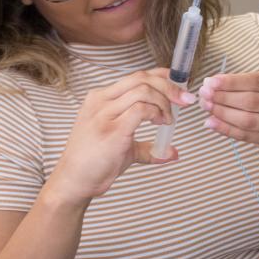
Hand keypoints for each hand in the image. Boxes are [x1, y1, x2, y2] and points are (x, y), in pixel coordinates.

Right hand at [49, 69, 195, 205]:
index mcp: (101, 98)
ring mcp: (104, 114)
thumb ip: (147, 147)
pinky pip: (141, 109)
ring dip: (164, 102)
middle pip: (141, 78)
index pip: (136, 76)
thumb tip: (171, 152)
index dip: (162, 76)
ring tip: (168, 120)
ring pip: (143, 90)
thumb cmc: (93, 164)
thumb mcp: (123, 148)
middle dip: (169, 86)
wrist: (73, 182)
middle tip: (185, 100)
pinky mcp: (112, 129)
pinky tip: (160, 124)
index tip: (179, 84)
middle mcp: (101, 101)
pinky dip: (156, 113)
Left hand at [199, 67, 258, 150]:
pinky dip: (225, 129)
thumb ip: (244, 82)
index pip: (256, 81)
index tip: (211, 82)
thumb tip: (212, 84)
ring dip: (222, 113)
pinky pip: (245, 135)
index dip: (232, 82)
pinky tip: (211, 122)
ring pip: (247, 120)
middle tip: (205, 94)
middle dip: (223, 98)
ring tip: (206, 106)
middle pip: (251, 101)